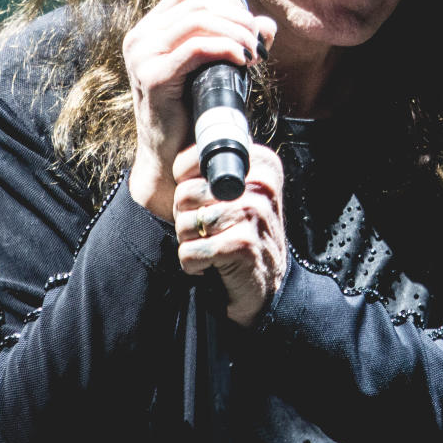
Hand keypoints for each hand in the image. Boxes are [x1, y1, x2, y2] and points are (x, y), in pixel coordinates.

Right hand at [124, 0, 275, 219]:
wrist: (172, 156)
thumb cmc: (195, 110)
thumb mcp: (216, 68)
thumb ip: (238, 42)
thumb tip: (267, 24)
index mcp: (151, 29)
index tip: (248, 23)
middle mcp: (140, 37)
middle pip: (200, 2)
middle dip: (238, 17)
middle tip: (258, 40)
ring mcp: (142, 55)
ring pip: (199, 21)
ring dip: (236, 32)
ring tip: (254, 52)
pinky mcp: (152, 76)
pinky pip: (196, 48)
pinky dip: (226, 48)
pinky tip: (243, 60)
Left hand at [173, 143, 286, 325]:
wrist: (267, 285)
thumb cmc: (242, 234)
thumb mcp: (238, 193)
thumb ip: (215, 170)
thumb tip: (175, 158)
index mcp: (260, 163)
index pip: (191, 161)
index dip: (185, 187)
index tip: (207, 204)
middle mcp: (261, 185)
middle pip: (184, 194)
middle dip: (186, 218)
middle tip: (210, 231)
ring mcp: (254, 214)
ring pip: (185, 223)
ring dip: (190, 243)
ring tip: (213, 247)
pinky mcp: (243, 245)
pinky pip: (189, 252)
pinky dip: (192, 265)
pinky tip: (213, 266)